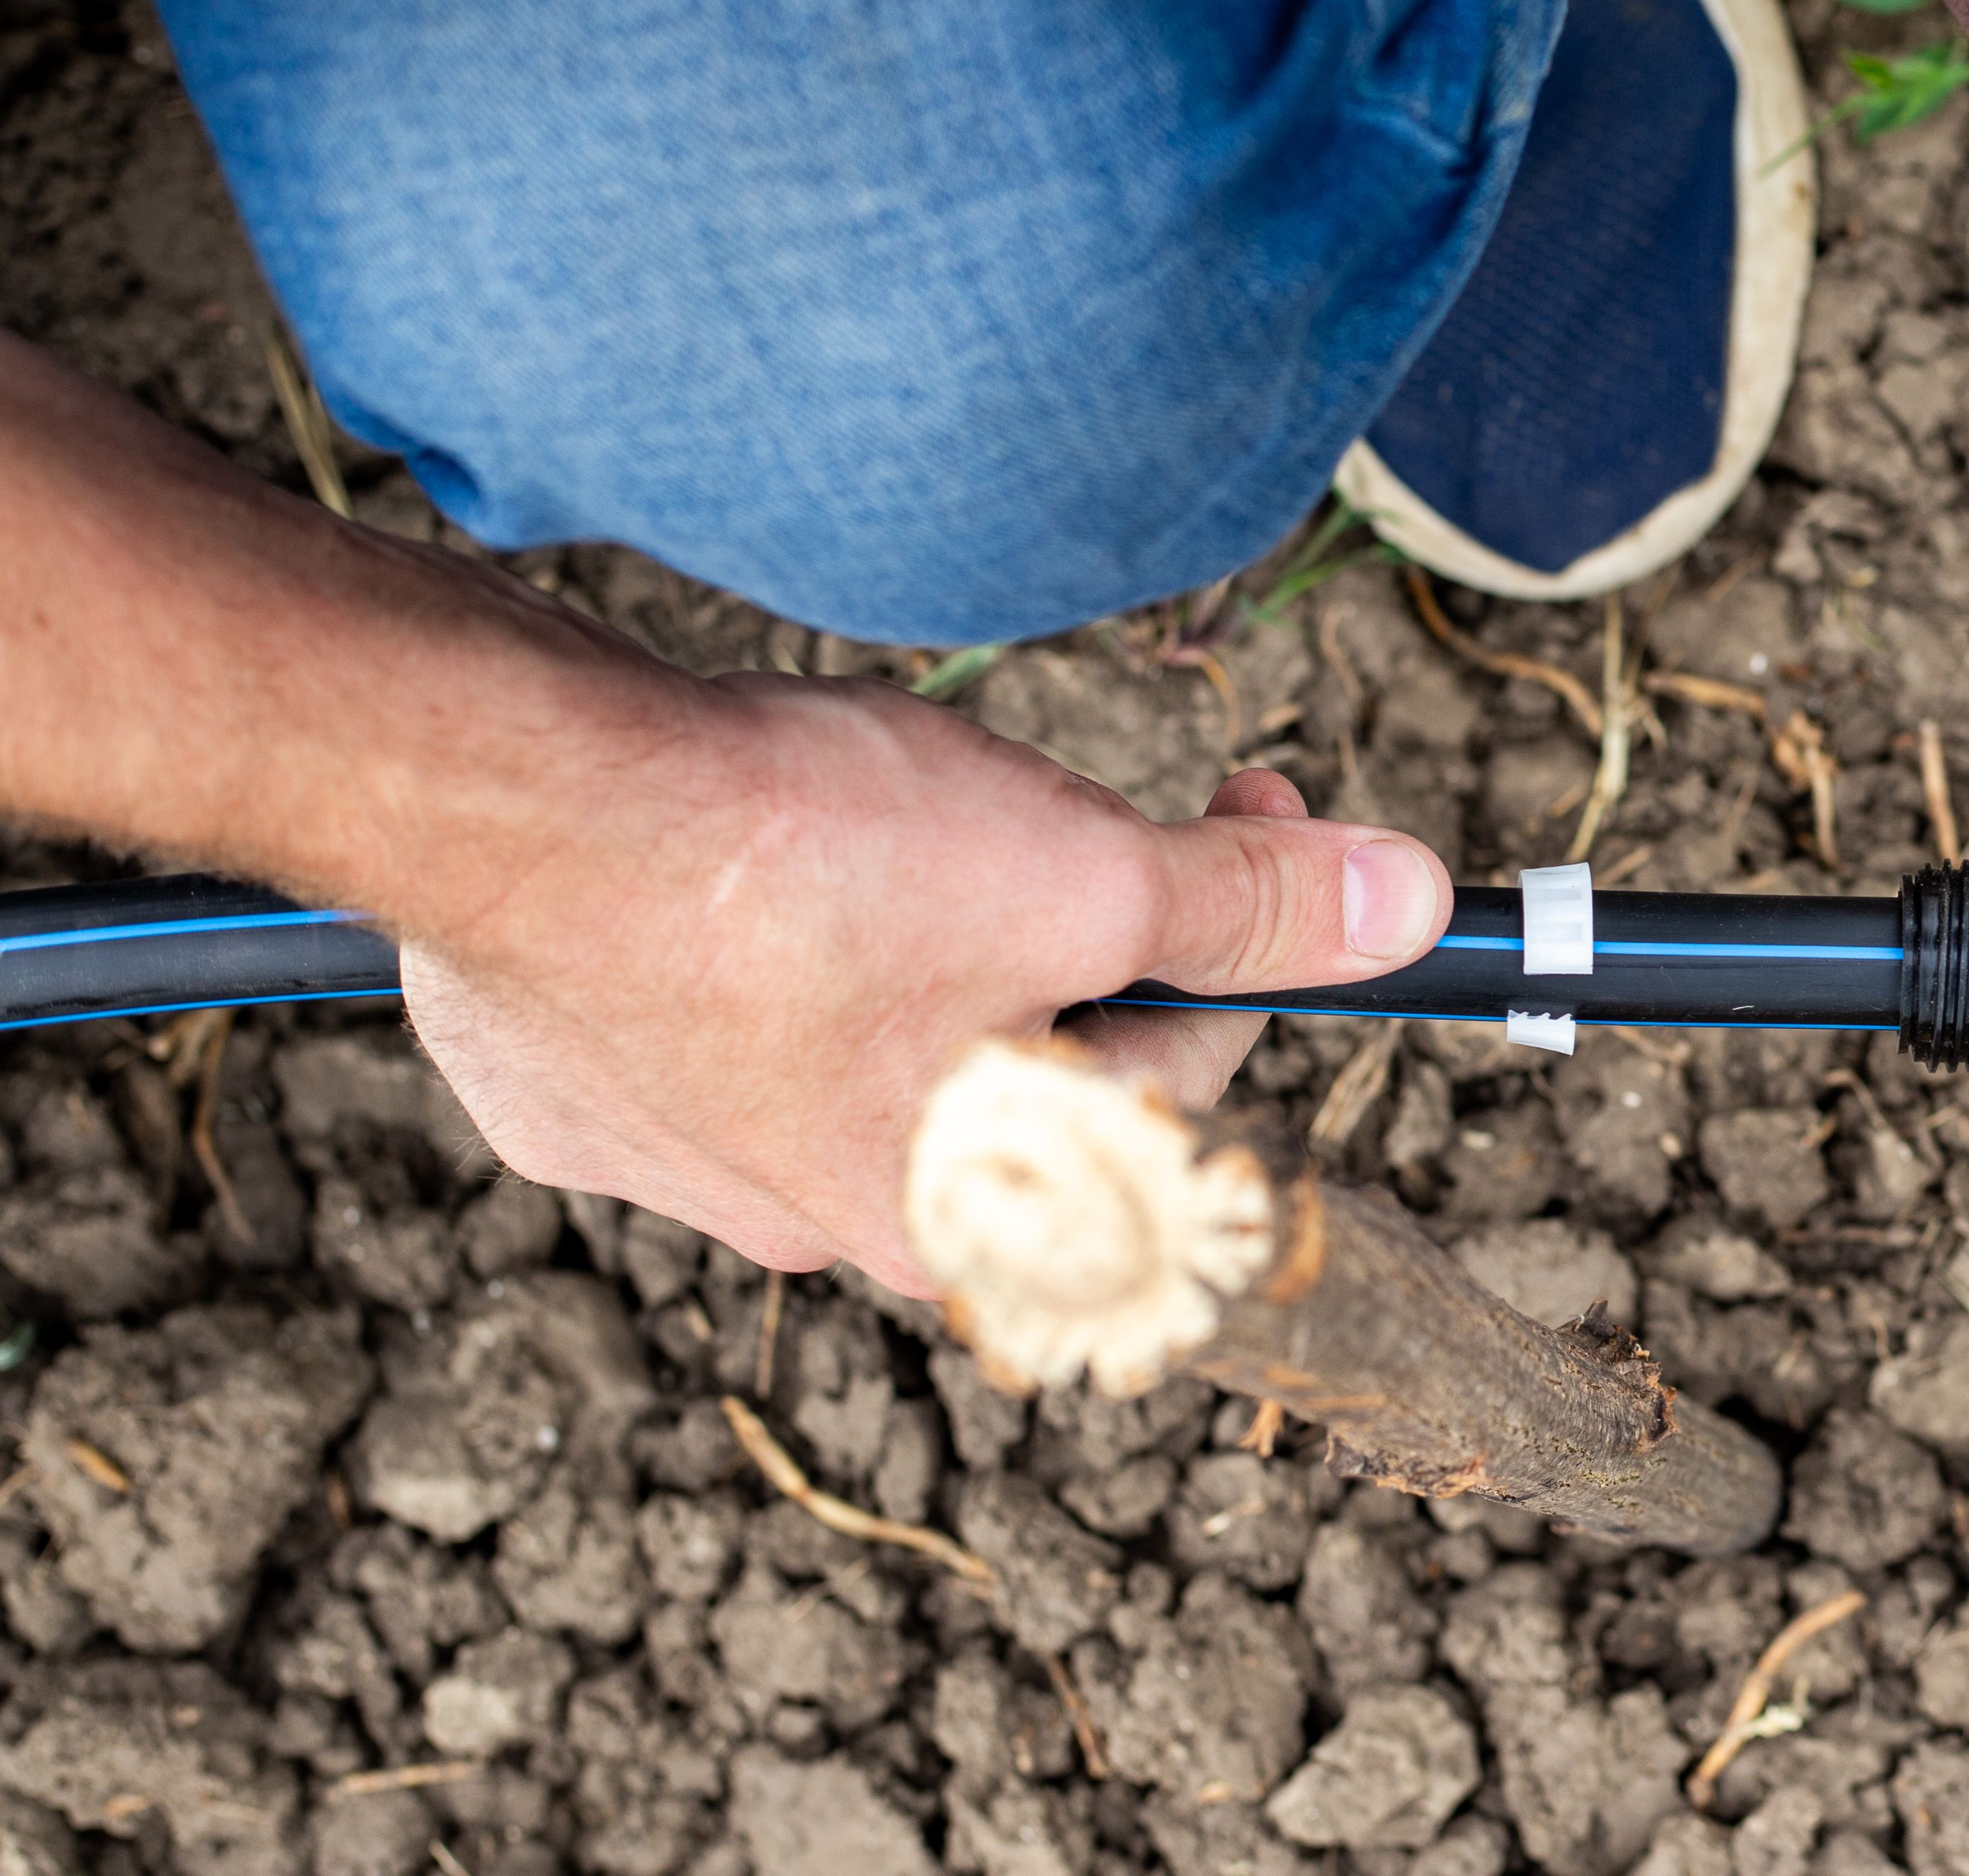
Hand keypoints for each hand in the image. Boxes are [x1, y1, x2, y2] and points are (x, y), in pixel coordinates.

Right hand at [401, 675, 1447, 1291]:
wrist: (506, 796)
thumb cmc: (792, 862)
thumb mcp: (1075, 873)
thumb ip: (1250, 904)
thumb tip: (1412, 907)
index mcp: (962, 1217)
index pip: (1169, 1075)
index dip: (1229, 927)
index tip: (1246, 796)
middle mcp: (812, 1226)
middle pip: (1012, 1058)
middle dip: (1056, 919)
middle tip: (1046, 792)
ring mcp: (671, 1162)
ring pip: (862, 1025)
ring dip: (907, 916)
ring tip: (872, 800)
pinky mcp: (563, 1082)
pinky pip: (707, 1009)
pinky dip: (749, 926)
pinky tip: (737, 841)